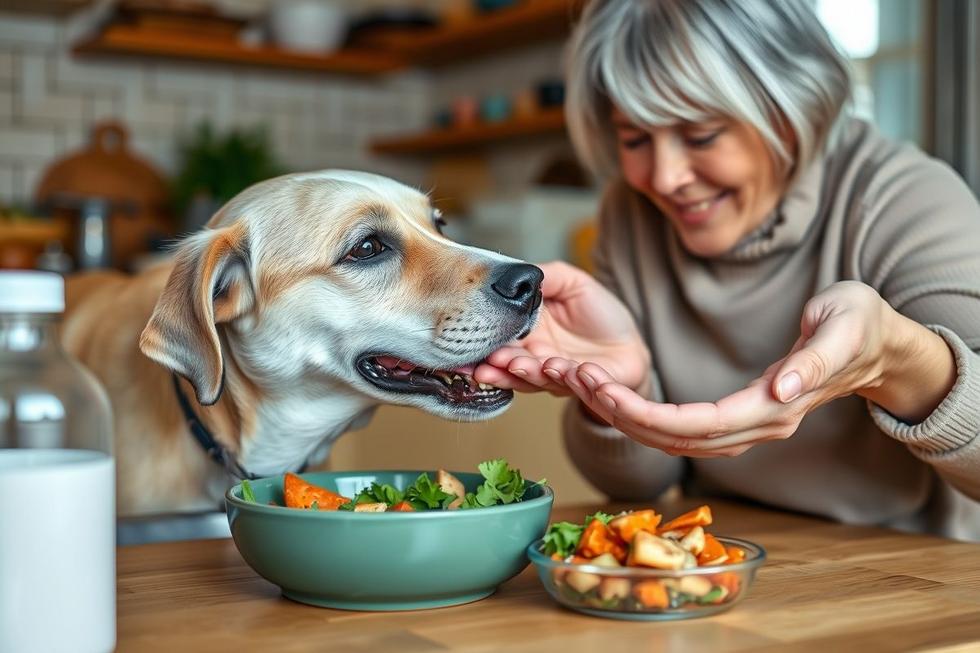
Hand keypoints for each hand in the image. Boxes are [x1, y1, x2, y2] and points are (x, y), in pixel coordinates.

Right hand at [474, 261, 649, 396]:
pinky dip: (564, 377)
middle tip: (489, 362)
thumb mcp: (573, 283)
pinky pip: (573, 383)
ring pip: (535, 378)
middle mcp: (536, 358)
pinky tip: (555, 367)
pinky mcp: (583, 386)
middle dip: (499, 365)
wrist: (630, 341)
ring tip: (516, 364)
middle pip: (511, 365)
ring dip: (524, 373)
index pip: (500, 341)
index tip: (470, 348)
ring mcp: (557, 375)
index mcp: (528, 334)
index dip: (486, 345)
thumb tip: (516, 273)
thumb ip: (546, 277)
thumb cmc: (599, 313)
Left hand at [558, 281, 935, 455]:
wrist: (877, 346)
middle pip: (681, 438)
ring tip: (587, 389)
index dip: (653, 414)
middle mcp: (761, 424)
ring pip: (679, 439)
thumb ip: (815, 360)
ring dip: (630, 418)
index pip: (704, 423)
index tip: (608, 393)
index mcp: (778, 404)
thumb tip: (782, 391)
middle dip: (626, 416)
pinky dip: (647, 418)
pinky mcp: (741, 417)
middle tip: (580, 385)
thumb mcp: (844, 327)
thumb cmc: (860, 326)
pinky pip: (686, 429)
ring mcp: (751, 425)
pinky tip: (616, 400)